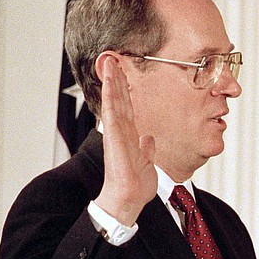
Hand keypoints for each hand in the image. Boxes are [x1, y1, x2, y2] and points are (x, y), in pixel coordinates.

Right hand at [93, 53, 155, 226]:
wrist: (128, 199)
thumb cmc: (136, 185)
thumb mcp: (146, 162)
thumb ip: (146, 148)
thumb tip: (148, 138)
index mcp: (128, 136)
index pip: (126, 107)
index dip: (124, 90)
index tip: (123, 73)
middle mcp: (120, 133)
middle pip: (118, 100)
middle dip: (115, 80)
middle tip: (112, 59)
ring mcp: (117, 135)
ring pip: (114, 103)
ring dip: (111, 83)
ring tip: (109, 64)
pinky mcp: (116, 140)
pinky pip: (113, 115)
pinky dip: (111, 98)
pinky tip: (110, 85)